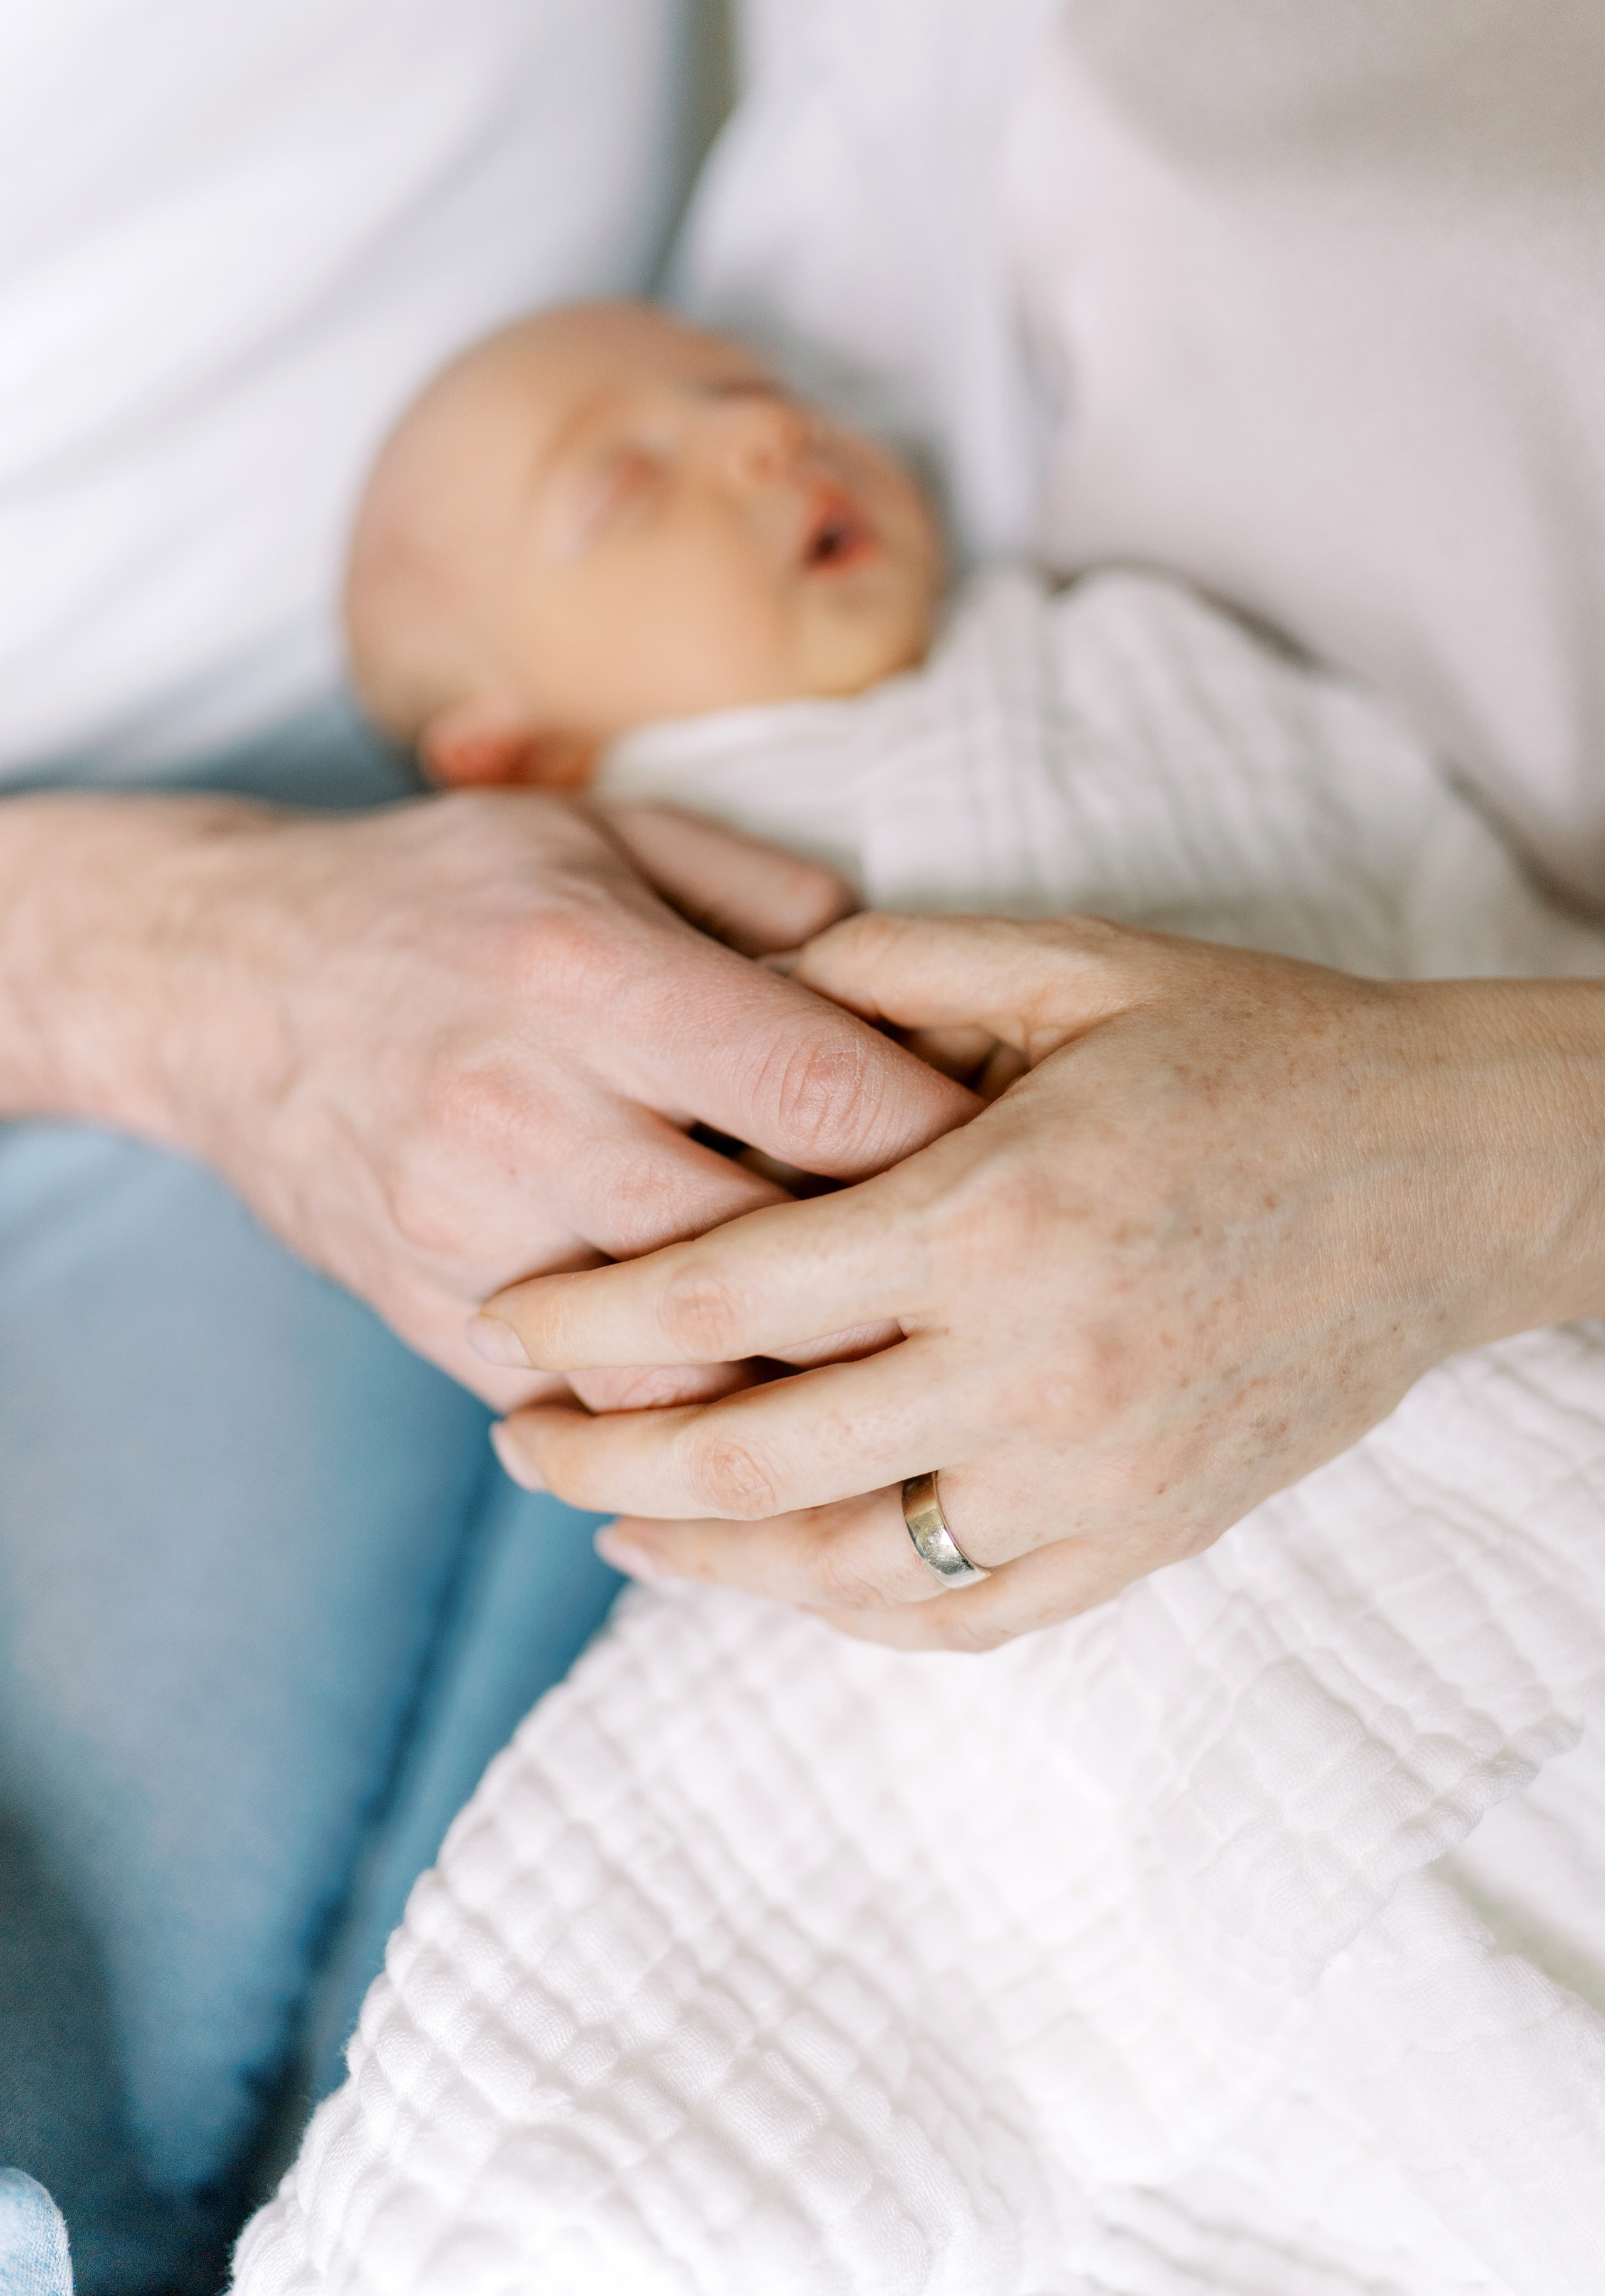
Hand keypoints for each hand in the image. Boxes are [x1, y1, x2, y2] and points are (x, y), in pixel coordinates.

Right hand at [0, 793, 974, 1404]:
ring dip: (802, 1368)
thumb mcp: (605, 833)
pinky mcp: (436, 1319)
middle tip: (994, 1279)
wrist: (221, 984)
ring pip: (693, 1368)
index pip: (828, 1096)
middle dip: (901, 1274)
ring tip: (890, 1348)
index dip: (951, 1143)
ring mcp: (474, 1235)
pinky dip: (693, 1410)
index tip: (1023, 1159)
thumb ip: (771, 895)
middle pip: (778, 1249)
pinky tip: (762, 1382)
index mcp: (593, 976)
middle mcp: (530, 1115)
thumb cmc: (442, 896)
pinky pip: (600, 1410)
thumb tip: (915, 977)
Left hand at [483, 912, 1604, 1643]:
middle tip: (514, 1440)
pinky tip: (772, 1574)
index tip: (506, 1321)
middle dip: (603, 1455)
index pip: (729, 1289)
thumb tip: (731, 984)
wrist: (1448, 1175)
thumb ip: (887, 974)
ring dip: (701, 1554)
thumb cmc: (1259, 1052)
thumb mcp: (1075, 967)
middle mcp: (1035, 1368)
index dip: (591, 1316)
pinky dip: (846, 1608)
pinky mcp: (1148, 1536)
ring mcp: (1096, 1476)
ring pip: (843, 1565)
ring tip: (612, 1520)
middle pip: (754, 1454)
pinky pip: (962, 1613)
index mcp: (996, 1211)